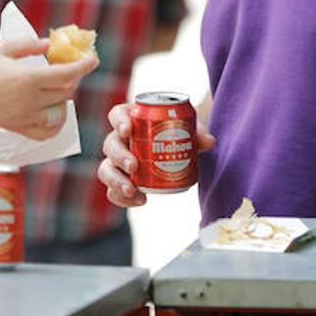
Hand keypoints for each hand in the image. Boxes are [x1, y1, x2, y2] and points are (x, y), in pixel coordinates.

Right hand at [0, 34, 97, 140]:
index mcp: (27, 78)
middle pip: (66, 92)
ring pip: (59, 111)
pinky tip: (54, 114)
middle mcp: (29, 100)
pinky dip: (55, 124)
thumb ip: (29, 46)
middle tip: (70, 67)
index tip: (93, 59)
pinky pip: (45, 132)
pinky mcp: (17, 127)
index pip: (66, 74)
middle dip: (73, 78)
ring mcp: (24, 117)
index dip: (84, 66)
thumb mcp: (2, 48)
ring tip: (58, 86)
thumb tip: (49, 46)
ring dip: (64, 98)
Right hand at [97, 102, 213, 208]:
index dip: (119, 121)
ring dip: (115, 179)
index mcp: (131, 119)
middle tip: (134, 166)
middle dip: (119, 156)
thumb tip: (209, 141)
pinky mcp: (122, 181)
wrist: (179, 150)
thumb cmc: (179, 133)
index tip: (128, 130)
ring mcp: (118, 162)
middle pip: (110, 144)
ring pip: (106, 169)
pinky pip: (113, 190)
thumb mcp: (189, 130)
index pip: (117, 114)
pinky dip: (121, 197)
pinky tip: (138, 201)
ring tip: (131, 189)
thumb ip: (197, 134)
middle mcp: (120, 140)